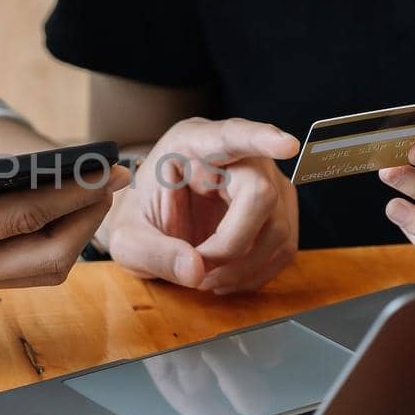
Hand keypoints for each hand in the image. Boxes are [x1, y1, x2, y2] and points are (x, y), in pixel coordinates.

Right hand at [0, 145, 130, 299]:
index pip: (25, 214)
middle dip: (87, 217)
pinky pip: (16, 271)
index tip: (107, 166)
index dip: (74, 191)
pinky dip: (45, 243)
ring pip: (36, 271)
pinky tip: (51, 210)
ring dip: (72, 235)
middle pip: (47, 255)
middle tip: (112, 177)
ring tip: (90, 192)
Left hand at [99, 119, 301, 293]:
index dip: (260, 139)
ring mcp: (265, 181)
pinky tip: (226, 278)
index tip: (286, 144)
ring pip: (278, 228)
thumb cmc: (140, 219)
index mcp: (192, 143)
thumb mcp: (128, 239)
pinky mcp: (278, 210)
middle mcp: (237, 155)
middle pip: (261, 195)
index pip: (230, 136)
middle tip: (198, 271)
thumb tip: (197, 271)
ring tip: (206, 278)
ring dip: (243, 268)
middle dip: (231, 246)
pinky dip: (255, 273)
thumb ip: (154, 253)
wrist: (152, 226)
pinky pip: (283, 247)